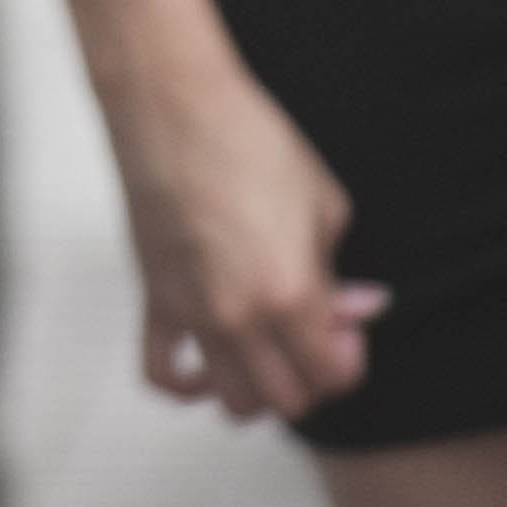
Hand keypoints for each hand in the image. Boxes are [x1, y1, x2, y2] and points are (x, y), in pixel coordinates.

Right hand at [105, 51, 379, 422]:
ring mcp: (192, 312)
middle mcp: (239, 316)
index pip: (332, 375)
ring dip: (259, 390)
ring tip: (268, 353)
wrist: (174, 105)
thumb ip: (337, 270)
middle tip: (315, 337)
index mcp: (290, 294)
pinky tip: (205, 369)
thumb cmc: (247, 139)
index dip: (350, 357)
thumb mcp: (322, 203)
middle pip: (287, 400)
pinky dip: (184, 388)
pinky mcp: (154, 298)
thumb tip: (352, 306)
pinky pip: (159, 373)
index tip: (348, 326)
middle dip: (312, 379)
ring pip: (232, 401)